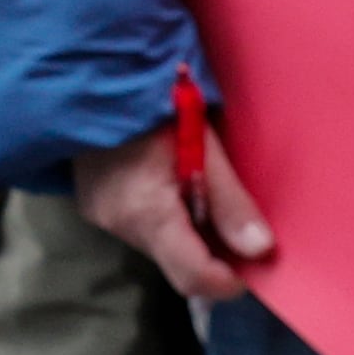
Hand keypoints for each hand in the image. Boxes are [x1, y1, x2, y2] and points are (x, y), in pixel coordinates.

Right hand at [71, 109, 274, 305]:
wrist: (94, 74)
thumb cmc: (155, 102)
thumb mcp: (202, 144)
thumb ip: (230, 201)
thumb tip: (261, 250)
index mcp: (147, 211)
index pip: (194, 277)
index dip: (228, 281)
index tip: (253, 265)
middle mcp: (120, 223)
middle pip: (177, 264)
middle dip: (211, 252)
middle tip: (235, 218)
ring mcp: (100, 215)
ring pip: (158, 247)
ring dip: (187, 233)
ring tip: (200, 191)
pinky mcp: (92, 205)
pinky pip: (139, 228)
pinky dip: (163, 219)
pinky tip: (170, 185)